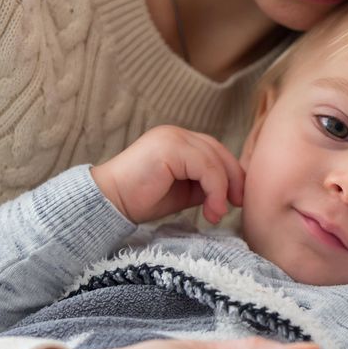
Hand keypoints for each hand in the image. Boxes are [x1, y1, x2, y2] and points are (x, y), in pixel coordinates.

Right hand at [91, 125, 244, 223]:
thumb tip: (229, 191)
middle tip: (237, 204)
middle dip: (233, 179)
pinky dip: (214, 190)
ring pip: (214, 160)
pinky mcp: (170, 148)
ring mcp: (173, 138)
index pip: (215, 151)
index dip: (231, 173)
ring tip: (217, 214)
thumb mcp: (184, 192)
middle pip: (218, 151)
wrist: (110, 203)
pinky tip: (211, 210)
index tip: (237, 199)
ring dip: (223, 189)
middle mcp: (176, 134)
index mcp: (178, 141)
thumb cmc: (141, 200)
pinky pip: (205, 167)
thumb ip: (204, 185)